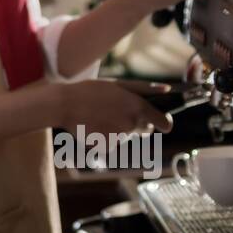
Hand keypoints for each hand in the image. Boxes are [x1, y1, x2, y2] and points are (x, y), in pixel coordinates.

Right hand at [48, 79, 174, 134]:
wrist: (65, 105)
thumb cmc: (92, 91)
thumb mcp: (118, 84)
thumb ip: (145, 88)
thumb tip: (167, 89)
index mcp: (138, 108)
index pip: (165, 123)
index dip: (164, 122)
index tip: (162, 121)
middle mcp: (132, 125)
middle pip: (146, 130)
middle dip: (138, 123)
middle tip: (119, 112)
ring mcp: (120, 138)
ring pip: (128, 135)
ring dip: (120, 128)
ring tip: (101, 116)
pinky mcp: (108, 147)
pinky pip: (114, 143)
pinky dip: (107, 136)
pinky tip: (95, 125)